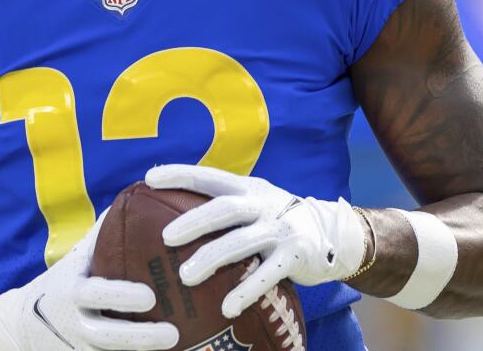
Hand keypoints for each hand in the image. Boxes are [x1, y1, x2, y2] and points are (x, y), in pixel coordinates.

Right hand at [0, 209, 179, 350]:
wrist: (23, 325)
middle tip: (172, 333)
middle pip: (106, 336)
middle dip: (139, 337)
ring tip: (176, 346)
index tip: (149, 296)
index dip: (121, 297)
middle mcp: (74, 323)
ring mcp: (78, 347)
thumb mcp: (76, 258)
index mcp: (72, 292)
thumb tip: (136, 195)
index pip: (95, 295)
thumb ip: (103, 233)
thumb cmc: (62, 282)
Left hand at [145, 165, 366, 318]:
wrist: (333, 234)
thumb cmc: (277, 220)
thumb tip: (171, 213)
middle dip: (194, 222)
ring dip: (212, 259)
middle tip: (166, 237)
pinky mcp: (296, 255)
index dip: (181, 175)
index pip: (210, 176)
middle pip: (225, 208)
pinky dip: (246, 291)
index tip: (149, 178)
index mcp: (248, 189)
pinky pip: (268, 275)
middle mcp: (263, 205)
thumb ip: (224, 206)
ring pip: (242, 242)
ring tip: (185, 276)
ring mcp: (280, 230)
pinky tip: (227, 307)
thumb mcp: (255, 202)